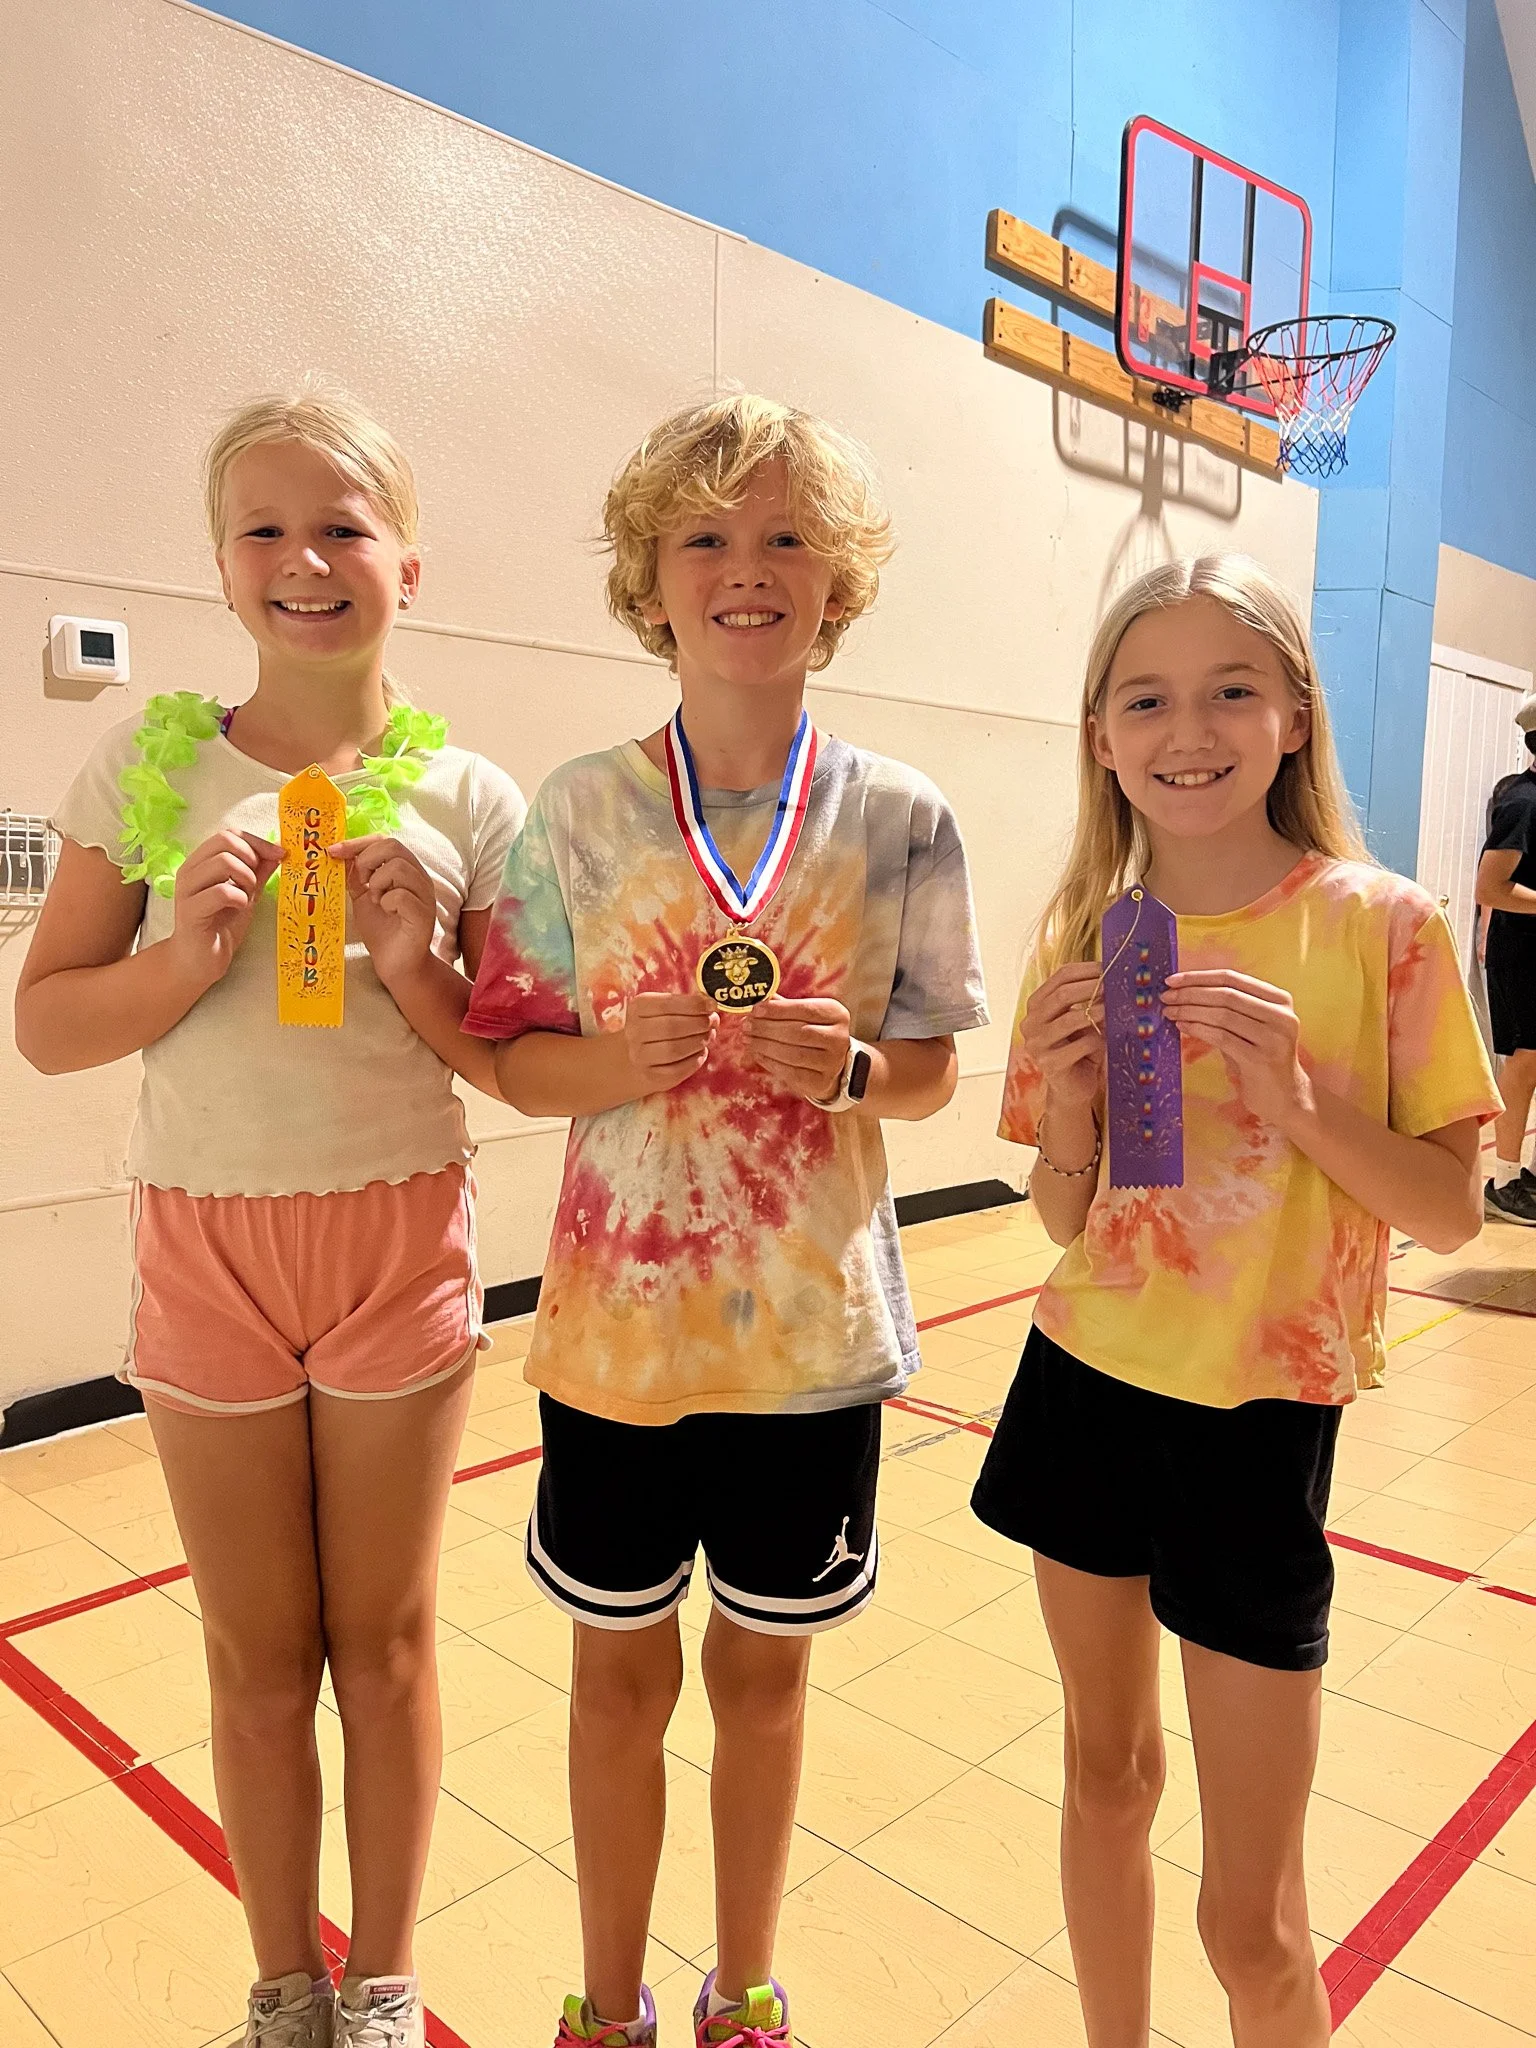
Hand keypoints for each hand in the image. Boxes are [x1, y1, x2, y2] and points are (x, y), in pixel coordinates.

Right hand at [167, 829, 281, 988]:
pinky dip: (239, 898)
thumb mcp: (247, 893)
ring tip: (246, 897)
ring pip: (224, 862)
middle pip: (225, 841)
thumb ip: (259, 872)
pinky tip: (240, 908)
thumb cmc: (221, 926)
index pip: (229, 834)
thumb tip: (278, 851)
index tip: (279, 855)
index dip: (257, 841)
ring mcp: (187, 889)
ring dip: (246, 878)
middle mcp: (190, 870)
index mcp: (201, 862)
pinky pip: (222, 892)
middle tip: (255, 883)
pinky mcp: (190, 911)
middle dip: (251, 859)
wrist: (200, 961)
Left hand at [330, 837, 437, 987]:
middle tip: (362, 882)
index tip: (332, 852)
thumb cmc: (382, 930)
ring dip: (378, 883)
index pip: (384, 841)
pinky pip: (402, 895)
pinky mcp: (423, 915)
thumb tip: (339, 853)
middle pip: (393, 846)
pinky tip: (387, 912)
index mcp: (406, 870)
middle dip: (367, 860)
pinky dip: (387, 901)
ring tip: (376, 900)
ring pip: (399, 868)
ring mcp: (424, 895)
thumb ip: (355, 875)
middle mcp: (419, 878)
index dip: (357, 843)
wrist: (395, 963)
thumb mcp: (363, 896)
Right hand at [624, 990, 716, 1093]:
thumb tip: (711, 1004)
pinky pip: (678, 1070)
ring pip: (675, 1049)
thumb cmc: (655, 1028)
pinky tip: (701, 1052)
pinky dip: (695, 1060)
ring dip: (699, 1041)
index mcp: (637, 1008)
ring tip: (708, 1036)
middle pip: (671, 1027)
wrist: (631, 1059)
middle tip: (713, 1022)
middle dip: (699, 1023)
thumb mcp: (662, 1010)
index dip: (694, 1004)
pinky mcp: (650, 1076)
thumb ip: (685, 1005)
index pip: (666, 1004)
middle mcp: (634, 1032)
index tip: (712, 1005)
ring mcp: (639, 1056)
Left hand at [745, 995, 851, 1102]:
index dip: (778, 1010)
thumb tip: (757, 1000)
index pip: (805, 1009)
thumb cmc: (814, 1032)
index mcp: (836, 1014)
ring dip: (765, 1046)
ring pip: (793, 1054)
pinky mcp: (822, 1082)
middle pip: (797, 1032)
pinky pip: (791, 1073)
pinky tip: (758, 1054)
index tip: (756, 1010)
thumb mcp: (806, 1015)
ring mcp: (832, 1062)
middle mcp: (838, 1038)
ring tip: (748, 1039)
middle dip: (767, 1029)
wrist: (833, 1063)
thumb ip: (784, 1007)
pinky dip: (770, 1063)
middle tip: (746, 1026)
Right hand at [1021, 961, 1104, 1112]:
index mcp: (1036, 1006)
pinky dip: (1095, 1041)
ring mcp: (1037, 1045)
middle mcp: (1030, 1023)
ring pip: (1068, 1020)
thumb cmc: (1078, 1049)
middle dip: (1090, 988)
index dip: (1085, 970)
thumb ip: (1088, 1002)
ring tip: (1110, 1010)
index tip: (1107, 968)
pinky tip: (1103, 1042)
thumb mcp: (1081, 1021)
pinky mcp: (1050, 1064)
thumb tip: (1109, 980)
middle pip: (1060, 996)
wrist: (1072, 1087)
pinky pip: (1079, 1046)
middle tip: (1111, 985)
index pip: (1058, 978)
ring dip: (1094, 1013)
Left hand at [1161, 969, 1312, 1130]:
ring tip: (1170, 1012)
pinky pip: (1221, 1038)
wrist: (1285, 1098)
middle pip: (1226, 994)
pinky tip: (1182, 1027)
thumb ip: (1229, 1007)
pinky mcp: (1261, 1059)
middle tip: (1166, 997)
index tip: (1172, 980)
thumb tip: (1184, 990)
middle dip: (1190, 993)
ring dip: (1190, 1011)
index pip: (1233, 978)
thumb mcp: (1249, 1027)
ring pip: (1222, 1015)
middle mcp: (1282, 1015)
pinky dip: (1198, 1029)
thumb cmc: (1259, 1059)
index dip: (1199, 977)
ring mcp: (1274, 1038)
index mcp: (1280, 999)